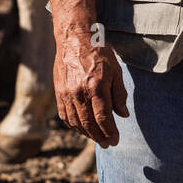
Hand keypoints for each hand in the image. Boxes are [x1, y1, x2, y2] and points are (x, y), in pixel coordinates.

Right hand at [53, 24, 128, 146]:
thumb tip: (123, 115)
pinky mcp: (58, 92)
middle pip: (89, 124)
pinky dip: (73, 125)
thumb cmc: (99, 53)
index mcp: (96, 86)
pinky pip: (64, 115)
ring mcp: (66, 93)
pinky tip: (82, 128)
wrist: (74, 38)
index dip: (110, 132)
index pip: (103, 117)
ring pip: (76, 122)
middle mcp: (79, 92)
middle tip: (108, 144)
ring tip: (97, 138)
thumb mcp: (116, 71)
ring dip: (87, 134)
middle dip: (100, 137)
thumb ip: (119, 94)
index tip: (116, 140)